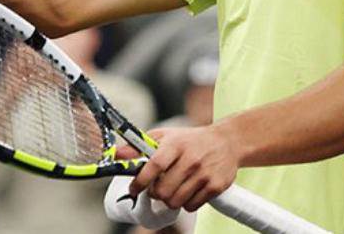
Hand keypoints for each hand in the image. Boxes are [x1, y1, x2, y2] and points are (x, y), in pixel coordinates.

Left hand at [114, 125, 239, 211]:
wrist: (226, 142)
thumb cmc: (189, 140)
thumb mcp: (164, 136)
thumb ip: (139, 146)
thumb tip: (116, 154)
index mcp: (175, 145)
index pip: (154, 166)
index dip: (141, 181)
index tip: (133, 188)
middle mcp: (190, 159)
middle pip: (163, 190)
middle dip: (154, 194)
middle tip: (155, 189)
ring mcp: (204, 174)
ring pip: (176, 201)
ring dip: (169, 200)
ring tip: (171, 190)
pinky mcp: (216, 186)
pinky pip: (192, 206)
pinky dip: (185, 204)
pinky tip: (187, 192)